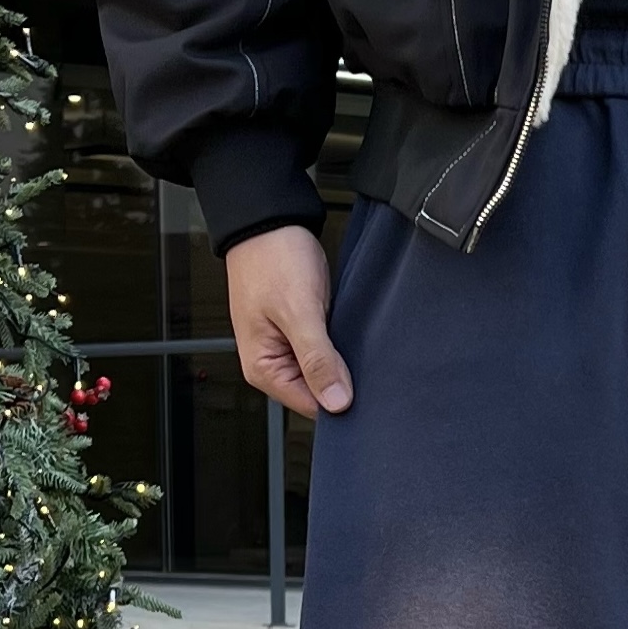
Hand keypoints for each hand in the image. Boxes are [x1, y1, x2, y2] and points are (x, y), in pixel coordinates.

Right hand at [225, 224, 352, 418]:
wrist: (270, 219)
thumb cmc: (273, 258)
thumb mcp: (299, 312)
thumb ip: (317, 360)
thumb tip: (336, 403)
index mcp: (263, 369)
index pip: (312, 408)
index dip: (340, 400)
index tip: (364, 387)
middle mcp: (273, 365)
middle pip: (319, 393)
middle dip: (342, 381)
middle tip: (362, 359)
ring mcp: (287, 350)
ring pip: (325, 373)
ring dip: (343, 363)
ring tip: (354, 342)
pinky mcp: (302, 334)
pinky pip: (327, 353)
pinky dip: (340, 347)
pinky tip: (349, 335)